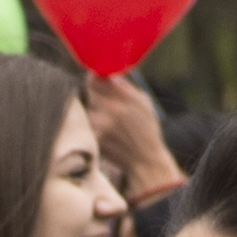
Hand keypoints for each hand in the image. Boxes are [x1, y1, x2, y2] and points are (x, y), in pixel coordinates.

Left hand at [84, 72, 185, 204]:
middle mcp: (110, 112)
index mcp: (124, 99)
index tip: (96, 78)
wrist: (145, 161)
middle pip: (91, 94)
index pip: (95, 81)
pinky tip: (108, 132)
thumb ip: (126, 88)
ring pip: (89, 109)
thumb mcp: (145, 104)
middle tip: (108, 102)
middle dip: (97, 95)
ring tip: (111, 121)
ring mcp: (101, 127)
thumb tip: (109, 75)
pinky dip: (95, 125)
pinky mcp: (95, 139)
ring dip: (95, 111)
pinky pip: (89, 124)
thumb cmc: (147, 130)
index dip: (94, 78)